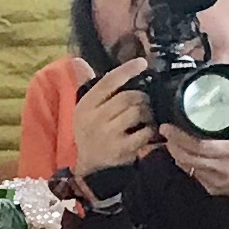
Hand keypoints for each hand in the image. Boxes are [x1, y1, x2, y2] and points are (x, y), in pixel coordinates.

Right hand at [68, 56, 157, 178]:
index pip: (108, 81)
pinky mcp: (122, 149)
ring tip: (145, 118)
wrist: (89, 167)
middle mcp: (95, 119)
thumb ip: (87, 85)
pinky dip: (150, 130)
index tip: (142, 63)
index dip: (127, 70)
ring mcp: (109, 134)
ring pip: (138, 112)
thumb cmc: (89, 133)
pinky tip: (147, 132)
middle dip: (142, 98)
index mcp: (86, 105)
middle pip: (129, 97)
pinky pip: (145, 132)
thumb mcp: (83, 110)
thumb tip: (78, 61)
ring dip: (147, 113)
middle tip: (144, 103)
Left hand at [162, 120, 228, 203]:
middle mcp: (221, 168)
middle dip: (172, 145)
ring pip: (188, 169)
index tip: (168, 127)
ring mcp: (217, 181)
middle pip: (186, 158)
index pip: (196, 145)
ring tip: (173, 144)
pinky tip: (188, 158)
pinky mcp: (217, 190)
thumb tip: (223, 100)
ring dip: (177, 155)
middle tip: (167, 133)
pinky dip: (188, 166)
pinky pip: (196, 177)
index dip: (178, 136)